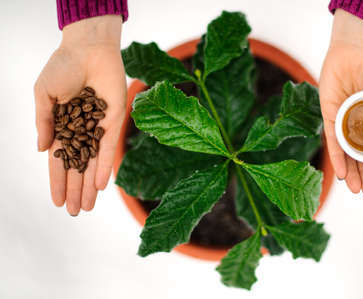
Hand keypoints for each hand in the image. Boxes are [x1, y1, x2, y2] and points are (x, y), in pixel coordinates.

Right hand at [34, 15, 125, 214]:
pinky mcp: (114, 122)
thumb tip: (42, 150)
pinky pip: (109, 148)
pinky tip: (102, 185)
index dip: (57, 181)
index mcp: (62, 126)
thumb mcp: (44, 95)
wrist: (88, 49)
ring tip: (87, 207)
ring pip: (94, 163)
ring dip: (90, 186)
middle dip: (75, 190)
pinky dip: (106, 166)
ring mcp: (98, 129)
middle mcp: (82, 131)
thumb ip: (43, 122)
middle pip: (78, 167)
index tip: (57, 201)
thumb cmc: (63, 67)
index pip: (59, 160)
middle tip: (74, 213)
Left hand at [319, 9, 362, 194]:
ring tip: (355, 188)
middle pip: (360, 155)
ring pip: (346, 152)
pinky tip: (340, 172)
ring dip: (350, 170)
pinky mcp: (329, 115)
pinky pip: (332, 139)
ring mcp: (343, 121)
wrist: (357, 49)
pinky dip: (337, 155)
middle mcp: (358, 125)